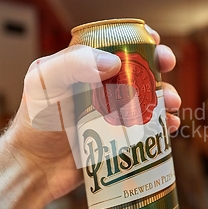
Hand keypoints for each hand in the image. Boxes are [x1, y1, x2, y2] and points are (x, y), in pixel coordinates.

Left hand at [4, 27, 180, 202]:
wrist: (35, 167)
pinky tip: (170, 126)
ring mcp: (112, 113)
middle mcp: (101, 87)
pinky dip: (163, 124)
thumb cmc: (35, 122)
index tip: (155, 41)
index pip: (115, 45)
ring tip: (172, 104)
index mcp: (84, 67)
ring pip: (148, 98)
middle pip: (138, 70)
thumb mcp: (45, 82)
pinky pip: (148, 127)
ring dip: (166, 96)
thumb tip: (114, 62)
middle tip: (168, 67)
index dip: (139, 40)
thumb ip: (73, 63)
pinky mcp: (120, 137)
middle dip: (159, 66)